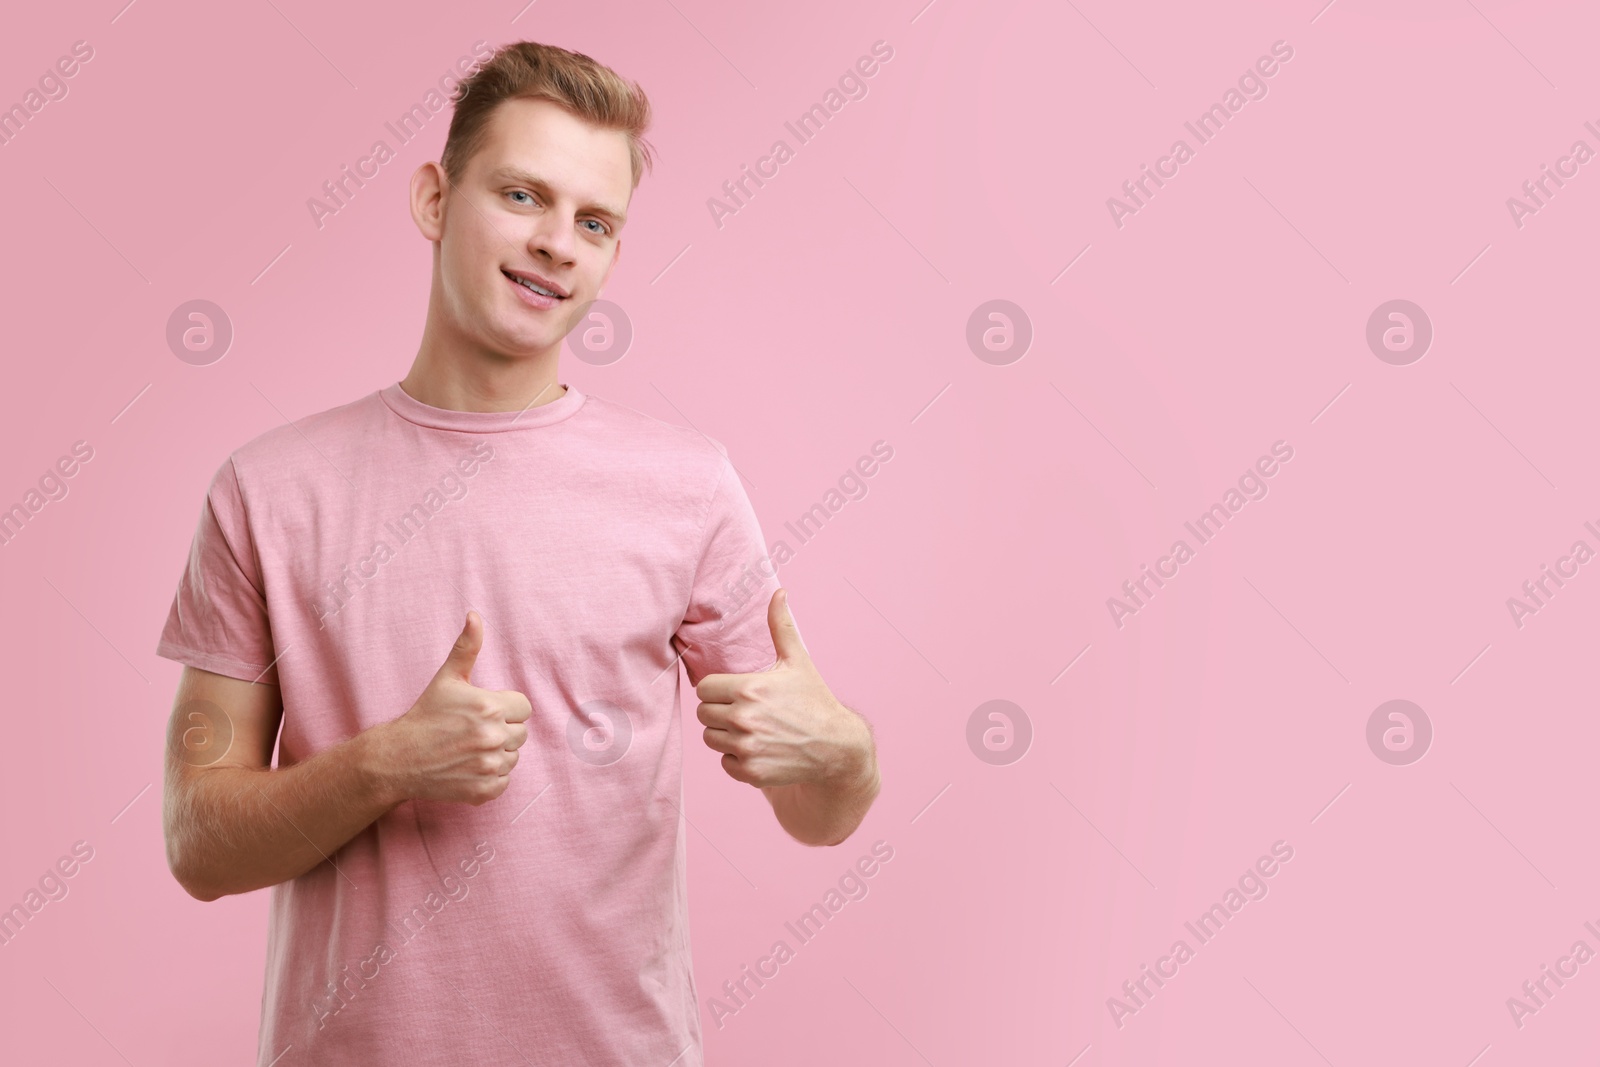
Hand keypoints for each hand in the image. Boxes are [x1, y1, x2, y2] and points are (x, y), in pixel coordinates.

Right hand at [374, 611, 531, 805]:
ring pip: (514, 757)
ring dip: (498, 753)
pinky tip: (468, 766)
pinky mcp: (484, 790)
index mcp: (490, 707)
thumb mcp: (447, 678)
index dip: (505, 708)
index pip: (524, 708)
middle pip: (521, 733)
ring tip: (469, 748)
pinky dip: (491, 776)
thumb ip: (467, 647)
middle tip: (472, 731)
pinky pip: (505, 781)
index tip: (483, 712)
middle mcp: (493, 736)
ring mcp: (489, 765)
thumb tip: (475, 616)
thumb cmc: (426, 715)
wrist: (398, 758)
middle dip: (502, 730)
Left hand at [695, 589, 873, 790]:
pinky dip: (737, 759)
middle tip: (745, 711)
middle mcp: (744, 719)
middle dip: (720, 711)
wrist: (836, 747)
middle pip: (703, 713)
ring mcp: (747, 747)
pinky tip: (760, 748)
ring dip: (726, 734)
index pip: (704, 688)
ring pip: (711, 738)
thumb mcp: (798, 661)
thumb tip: (779, 592)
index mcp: (749, 688)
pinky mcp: (751, 771)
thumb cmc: (814, 700)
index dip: (718, 689)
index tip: (736, 692)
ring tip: (752, 729)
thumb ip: (781, 626)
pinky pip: (724, 762)